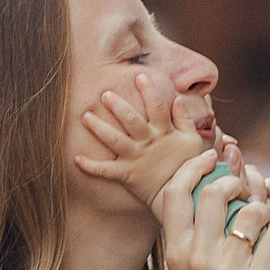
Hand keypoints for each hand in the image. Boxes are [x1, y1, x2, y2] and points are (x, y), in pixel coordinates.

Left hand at [73, 70, 215, 207]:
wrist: (183, 194)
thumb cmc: (188, 165)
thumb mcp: (193, 141)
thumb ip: (185, 120)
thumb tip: (177, 99)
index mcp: (164, 133)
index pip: (157, 107)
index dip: (149, 91)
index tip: (139, 75)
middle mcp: (148, 143)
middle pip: (131, 121)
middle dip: (117, 106)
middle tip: (104, 94)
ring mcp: (136, 159)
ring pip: (115, 141)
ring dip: (99, 128)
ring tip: (85, 116)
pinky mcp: (127, 174)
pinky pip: (106, 170)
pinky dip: (91, 166)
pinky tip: (76, 158)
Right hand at [156, 147, 269, 269]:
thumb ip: (200, 233)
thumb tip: (225, 179)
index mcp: (176, 254)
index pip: (176, 193)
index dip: (195, 167)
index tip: (213, 157)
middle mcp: (197, 259)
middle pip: (218, 193)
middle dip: (240, 181)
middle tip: (251, 189)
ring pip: (253, 211)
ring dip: (267, 208)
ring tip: (269, 220)